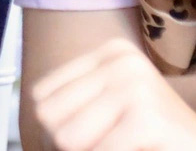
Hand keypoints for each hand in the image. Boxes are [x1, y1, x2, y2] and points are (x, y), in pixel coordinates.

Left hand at [31, 38, 195, 150]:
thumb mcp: (113, 115)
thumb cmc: (161, 143)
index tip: (93, 138)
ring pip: (66, 139)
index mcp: (110, 54)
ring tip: (125, 149)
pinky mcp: (148, 117)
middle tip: (110, 146)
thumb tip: (34, 131)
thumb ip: (73, 112)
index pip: (41, 96)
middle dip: (70, 147)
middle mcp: (122, 61)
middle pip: (49, 117)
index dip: (57, 131)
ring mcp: (136, 85)